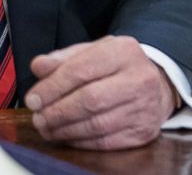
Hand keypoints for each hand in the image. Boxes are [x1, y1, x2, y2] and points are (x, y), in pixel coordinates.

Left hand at [24, 35, 178, 149]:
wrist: (158, 82)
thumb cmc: (116, 65)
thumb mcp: (92, 51)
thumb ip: (63, 58)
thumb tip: (38, 67)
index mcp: (122, 51)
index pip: (81, 70)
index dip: (53, 87)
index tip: (32, 99)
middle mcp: (139, 79)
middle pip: (90, 100)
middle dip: (58, 111)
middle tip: (37, 117)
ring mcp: (145, 107)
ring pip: (98, 124)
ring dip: (66, 129)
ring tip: (46, 128)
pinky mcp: (144, 132)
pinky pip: (107, 141)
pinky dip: (82, 141)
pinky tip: (66, 136)